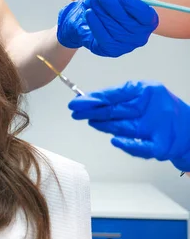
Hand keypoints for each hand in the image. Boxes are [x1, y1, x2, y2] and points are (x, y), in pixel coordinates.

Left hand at [57, 0, 157, 56]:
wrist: (85, 22)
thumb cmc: (106, 7)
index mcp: (147, 21)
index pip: (147, 17)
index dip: (136, 7)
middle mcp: (140, 36)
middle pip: (129, 23)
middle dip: (115, 7)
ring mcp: (126, 45)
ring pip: (114, 29)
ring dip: (102, 13)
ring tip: (93, 2)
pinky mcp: (112, 50)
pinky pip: (103, 36)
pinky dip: (95, 23)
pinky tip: (89, 13)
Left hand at [69, 80, 189, 171]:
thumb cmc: (162, 109)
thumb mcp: (144, 93)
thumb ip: (120, 96)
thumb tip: (91, 100)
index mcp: (148, 91)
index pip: (115, 95)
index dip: (93, 100)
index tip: (77, 102)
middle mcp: (154, 108)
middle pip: (117, 110)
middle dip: (93, 112)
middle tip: (76, 112)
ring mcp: (159, 128)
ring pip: (124, 127)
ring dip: (104, 126)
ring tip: (91, 121)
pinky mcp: (163, 146)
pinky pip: (141, 147)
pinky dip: (127, 145)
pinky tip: (115, 140)